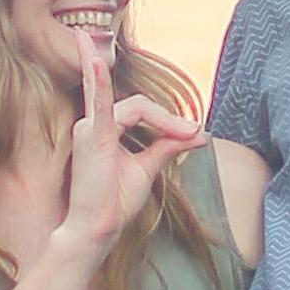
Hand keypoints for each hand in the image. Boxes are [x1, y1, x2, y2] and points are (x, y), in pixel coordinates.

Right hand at [51, 31, 196, 259]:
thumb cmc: (114, 201)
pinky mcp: (92, 137)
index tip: (193, 135)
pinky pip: (100, 103)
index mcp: (102, 127)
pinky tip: (94, 59)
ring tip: (186, 132)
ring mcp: (90, 128)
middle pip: (139, 104)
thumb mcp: (147, 167)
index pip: (140, 108)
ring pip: (137, 107)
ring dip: (165, 120)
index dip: (168, 120)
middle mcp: (92, 123)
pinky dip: (98, 80)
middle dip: (166, 118)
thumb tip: (199, 133)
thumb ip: (167, 145)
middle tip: (192, 131)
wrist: (96, 229)